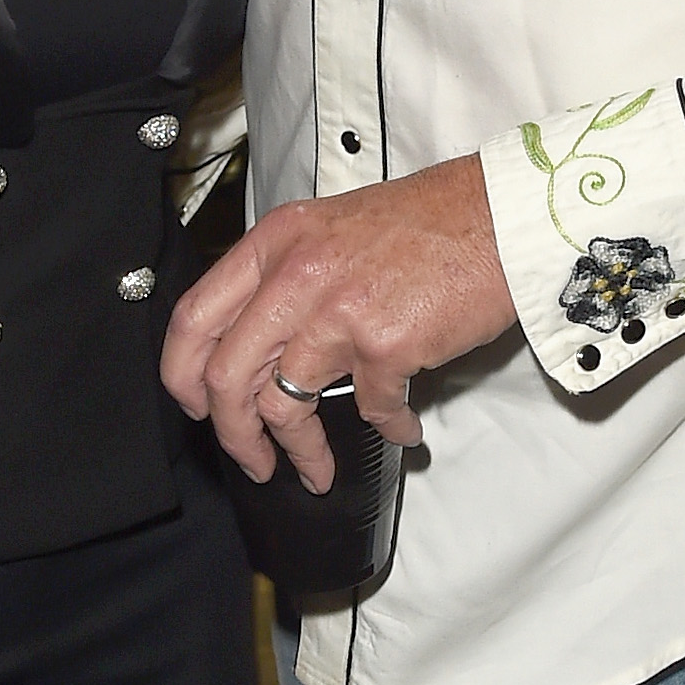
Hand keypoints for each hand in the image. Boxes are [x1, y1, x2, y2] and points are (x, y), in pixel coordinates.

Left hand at [160, 155, 517, 487]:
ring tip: (317, 469)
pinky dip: (387, 428)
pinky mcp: (384, 344)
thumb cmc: (431, 220)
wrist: (501, 215)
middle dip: (233, 435)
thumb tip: (265, 343)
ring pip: (282, 404)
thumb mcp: (332, 229)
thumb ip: (289, 278)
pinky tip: (401, 428)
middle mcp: (294, 275)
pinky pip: (368, 409)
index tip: (198, 407)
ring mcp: (336, 311)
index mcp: (274, 243)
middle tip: (252, 459)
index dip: (183, 375)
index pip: (194, 318)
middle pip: (225, 376)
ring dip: (299, 451)